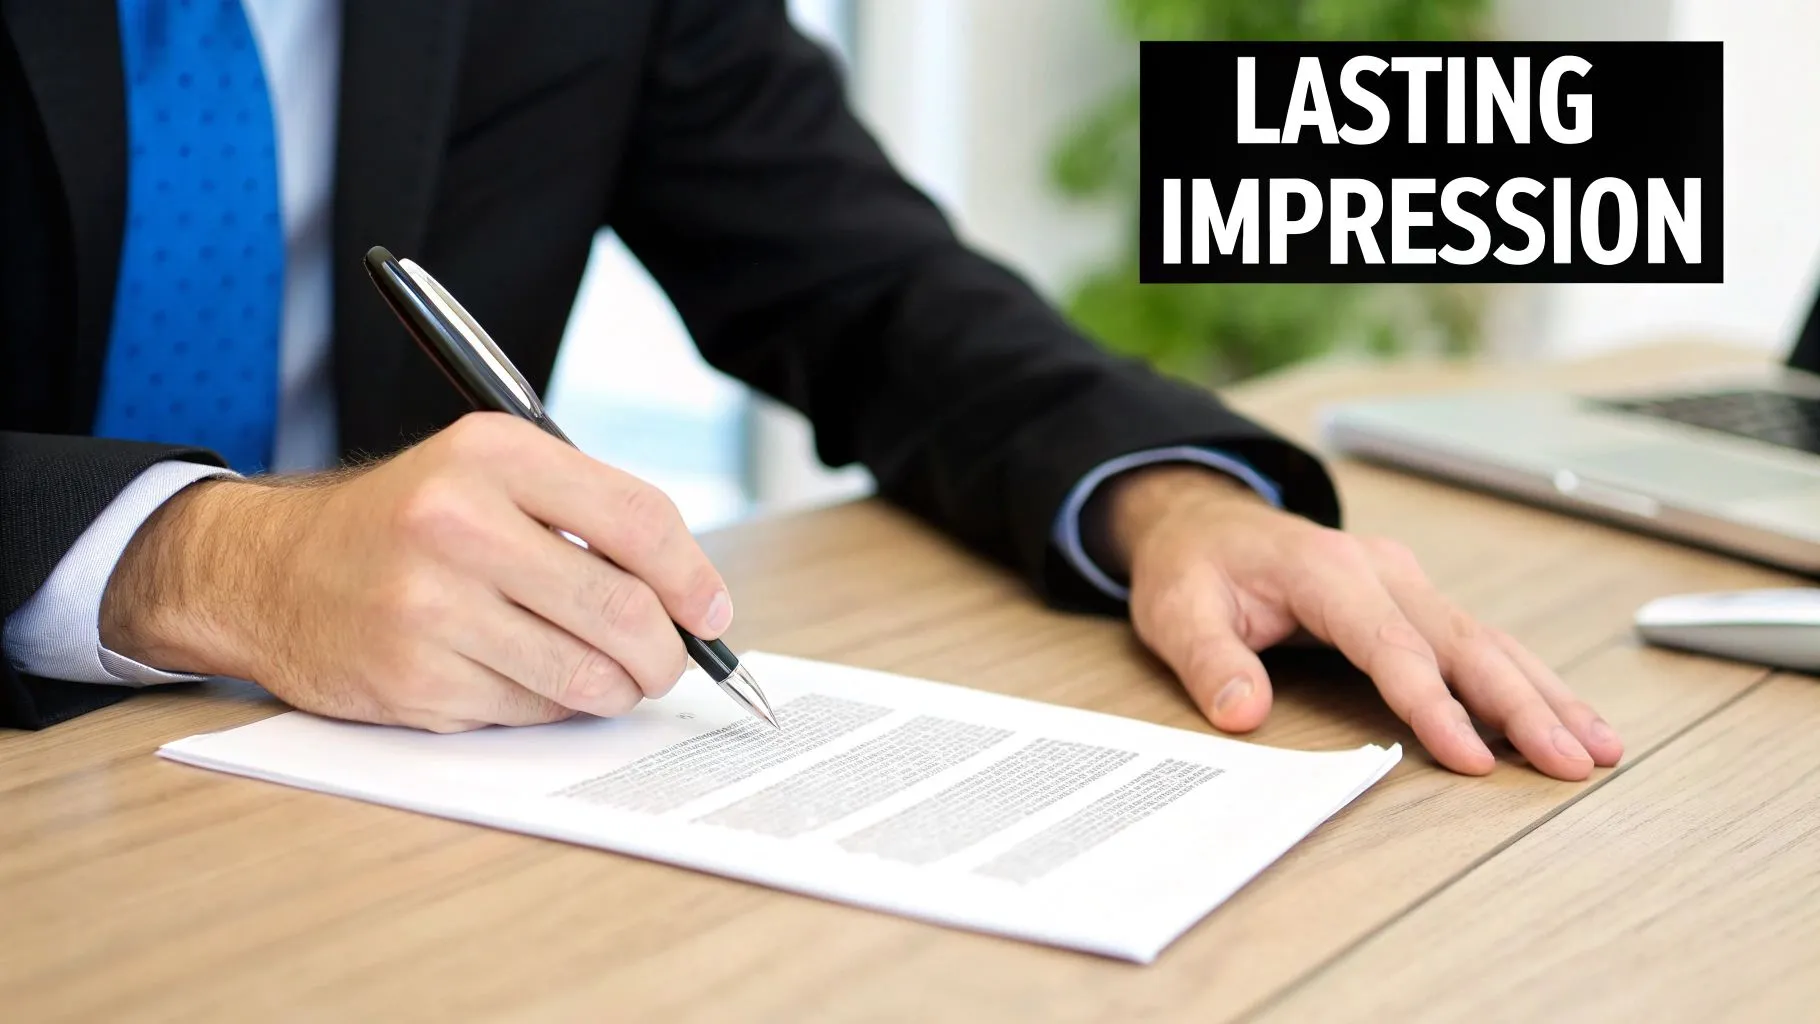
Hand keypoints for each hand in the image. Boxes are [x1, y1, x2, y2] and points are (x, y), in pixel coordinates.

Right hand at [100, 413, 729, 730]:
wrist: (272, 571)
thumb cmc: (409, 523)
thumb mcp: (491, 476)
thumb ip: (588, 518)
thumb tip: (695, 600)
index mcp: (493, 454)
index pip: (638, 518)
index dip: (694, 578)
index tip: (714, 612)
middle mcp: (459, 523)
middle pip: (622, 611)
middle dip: (667, 654)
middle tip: (670, 663)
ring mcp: (430, 606)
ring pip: (584, 676)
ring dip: (616, 689)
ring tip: (606, 675)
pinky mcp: (413, 678)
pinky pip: (530, 712)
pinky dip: (550, 708)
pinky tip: (523, 677)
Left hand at [1102, 465, 1623, 779]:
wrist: (1202, 522)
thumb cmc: (1193, 567)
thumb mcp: (1176, 609)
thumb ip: (1208, 660)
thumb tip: (1241, 712)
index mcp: (1324, 569)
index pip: (1390, 643)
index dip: (1432, 703)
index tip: (1470, 758)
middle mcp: (1379, 570)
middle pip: (1461, 640)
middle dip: (1523, 704)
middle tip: (1572, 761)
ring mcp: (1403, 582)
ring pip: (1485, 640)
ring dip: (1543, 694)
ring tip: (1597, 747)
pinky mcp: (1412, 601)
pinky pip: (1476, 641)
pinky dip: (1524, 681)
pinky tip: (1564, 718)